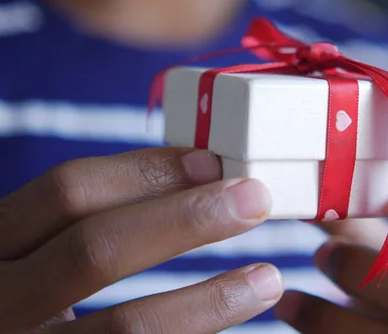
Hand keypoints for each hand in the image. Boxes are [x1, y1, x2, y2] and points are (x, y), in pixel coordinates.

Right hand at [0, 147, 282, 332]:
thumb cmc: (33, 297)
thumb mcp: (40, 254)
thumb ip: (92, 224)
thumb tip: (198, 180)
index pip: (66, 192)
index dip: (144, 172)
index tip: (212, 162)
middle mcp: (0, 301)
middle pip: (95, 249)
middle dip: (185, 218)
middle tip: (255, 199)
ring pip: (129, 325)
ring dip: (210, 299)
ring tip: (268, 279)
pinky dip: (196, 332)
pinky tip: (233, 317)